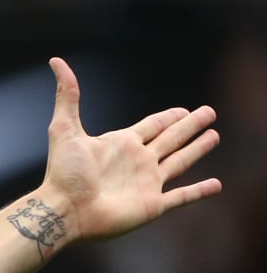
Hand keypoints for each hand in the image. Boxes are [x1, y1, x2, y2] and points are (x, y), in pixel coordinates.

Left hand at [35, 57, 220, 247]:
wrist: (64, 211)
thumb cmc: (63, 173)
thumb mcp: (64, 128)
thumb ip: (67, 95)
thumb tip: (56, 61)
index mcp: (122, 144)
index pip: (153, 126)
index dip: (169, 117)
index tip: (183, 110)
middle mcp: (137, 162)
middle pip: (171, 139)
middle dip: (190, 126)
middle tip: (209, 113)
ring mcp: (146, 184)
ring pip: (180, 163)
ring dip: (197, 150)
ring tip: (214, 136)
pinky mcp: (152, 205)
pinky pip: (182, 197)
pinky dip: (199, 191)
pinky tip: (216, 185)